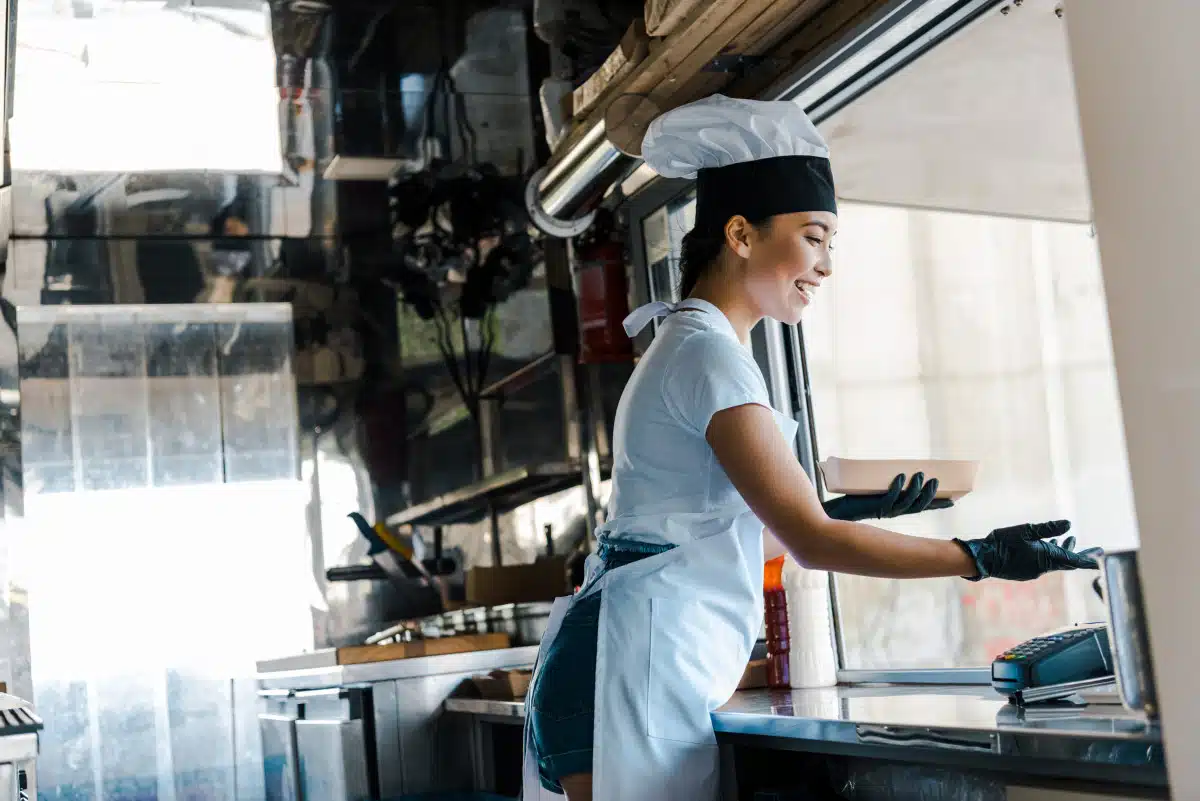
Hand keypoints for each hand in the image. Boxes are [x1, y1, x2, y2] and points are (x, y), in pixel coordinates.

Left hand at [822, 473, 953, 521]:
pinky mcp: (874, 507)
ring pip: (907, 503)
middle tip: (936, 480)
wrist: (837, 510)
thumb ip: (887, 480)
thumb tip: (898, 464)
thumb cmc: (857, 497)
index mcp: (898, 508)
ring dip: (915, 489)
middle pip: (919, 506)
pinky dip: (897, 487)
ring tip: (920, 474)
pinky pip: (889, 498)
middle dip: (929, 494)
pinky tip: (900, 477)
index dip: (938, 504)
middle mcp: (894, 512)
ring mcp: (885, 510)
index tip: (954, 500)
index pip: (923, 508)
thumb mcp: (876, 487)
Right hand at [954, 521, 1097, 580]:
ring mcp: (1033, 571)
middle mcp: (1042, 567)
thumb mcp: (1025, 530)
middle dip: (1081, 554)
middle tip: (1096, 550)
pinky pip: (1042, 562)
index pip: (1074, 559)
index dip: (1089, 558)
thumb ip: (1047, 528)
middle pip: (1067, 561)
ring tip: (1070, 540)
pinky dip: (1049, 553)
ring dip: (1063, 550)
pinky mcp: (1025, 570)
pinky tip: (1047, 545)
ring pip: (1054, 560)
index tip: (1102, 557)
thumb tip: (1069, 525)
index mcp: (1046, 558)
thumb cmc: (1002, 543)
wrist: (982, 559)